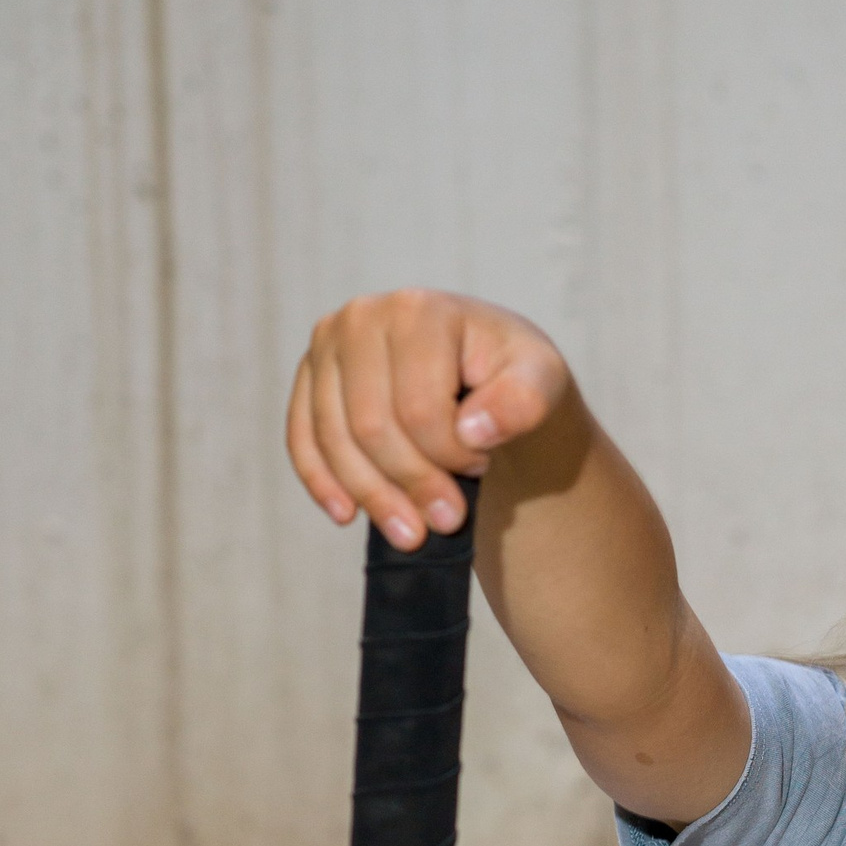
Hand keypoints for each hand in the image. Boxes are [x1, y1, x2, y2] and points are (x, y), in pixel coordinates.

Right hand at [287, 289, 574, 549]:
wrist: (481, 368)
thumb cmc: (511, 374)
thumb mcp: (542, 382)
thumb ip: (524, 401)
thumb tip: (472, 431)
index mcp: (418, 311)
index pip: (419, 408)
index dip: (450, 456)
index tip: (482, 466)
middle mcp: (361, 318)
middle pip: (372, 428)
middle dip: (412, 485)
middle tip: (450, 518)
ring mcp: (327, 347)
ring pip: (335, 441)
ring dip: (374, 497)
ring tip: (413, 534)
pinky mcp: (309, 378)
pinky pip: (303, 439)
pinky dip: (323, 482)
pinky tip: (348, 515)